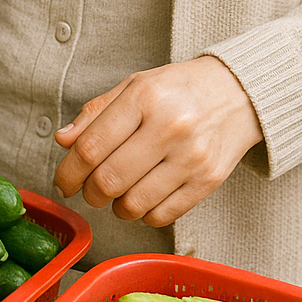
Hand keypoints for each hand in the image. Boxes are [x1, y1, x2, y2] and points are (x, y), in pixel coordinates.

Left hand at [53, 56, 262, 226]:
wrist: (238, 92)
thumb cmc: (180, 89)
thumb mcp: (135, 85)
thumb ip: (96, 112)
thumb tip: (63, 141)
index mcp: (145, 97)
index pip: (91, 147)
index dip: (68, 172)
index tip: (64, 182)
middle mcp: (169, 126)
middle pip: (108, 181)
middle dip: (90, 193)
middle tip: (91, 189)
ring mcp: (191, 156)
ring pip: (133, 205)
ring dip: (116, 207)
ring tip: (120, 193)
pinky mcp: (208, 181)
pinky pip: (161, 216)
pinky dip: (144, 214)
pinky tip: (145, 196)